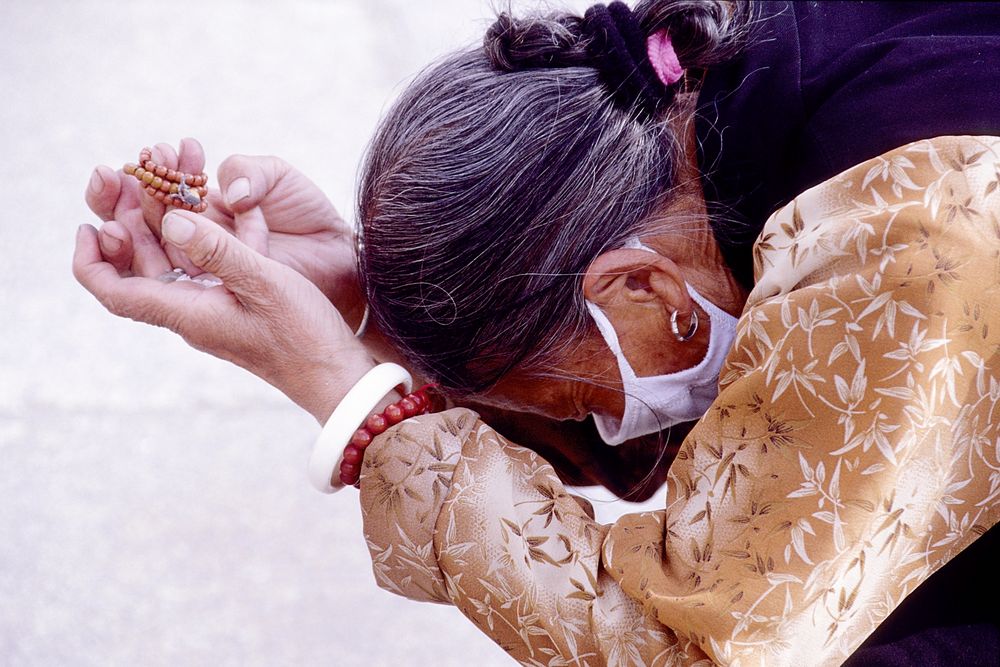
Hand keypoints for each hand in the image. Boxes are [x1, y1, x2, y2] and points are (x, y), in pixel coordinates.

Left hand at [85, 140, 363, 325]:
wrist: (336, 376)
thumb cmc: (305, 335)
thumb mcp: (265, 283)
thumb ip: (218, 250)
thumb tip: (170, 218)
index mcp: (189, 313)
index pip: (116, 291)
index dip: (91, 260)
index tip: (88, 225)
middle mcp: (192, 315)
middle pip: (139, 272)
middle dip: (127, 226)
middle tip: (128, 183)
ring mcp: (212, 313)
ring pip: (170, 267)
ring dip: (161, 227)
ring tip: (163, 187)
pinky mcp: (233, 309)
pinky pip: (200, 270)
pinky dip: (196, 239)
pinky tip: (210, 213)